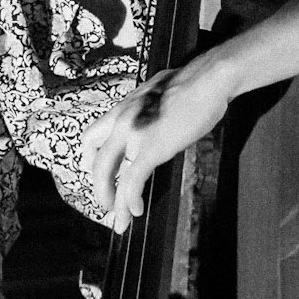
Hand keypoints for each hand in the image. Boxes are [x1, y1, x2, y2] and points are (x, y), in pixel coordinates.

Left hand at [80, 54, 233, 233]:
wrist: (208, 79)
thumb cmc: (193, 82)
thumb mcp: (158, 92)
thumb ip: (148, 107)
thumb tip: (155, 115)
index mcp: (122, 107)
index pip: (91, 137)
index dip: (90, 160)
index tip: (97, 174)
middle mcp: (120, 121)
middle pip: (95, 161)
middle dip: (99, 187)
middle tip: (106, 204)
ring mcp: (133, 135)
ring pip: (108, 175)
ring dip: (112, 201)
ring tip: (120, 220)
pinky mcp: (151, 148)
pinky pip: (132, 181)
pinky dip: (130, 200)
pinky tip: (136, 210)